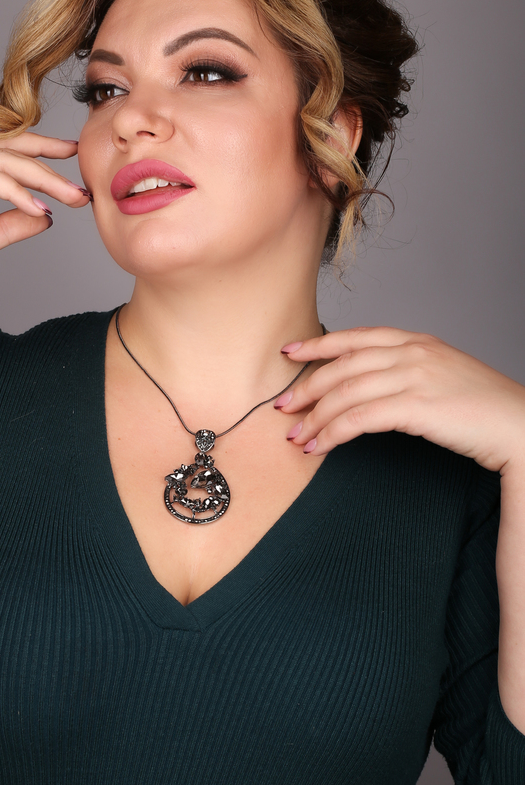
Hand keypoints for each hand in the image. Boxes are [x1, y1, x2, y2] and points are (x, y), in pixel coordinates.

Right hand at [0, 133, 89, 305]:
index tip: (72, 165)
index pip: (5, 157)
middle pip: (8, 151)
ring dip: (39, 178)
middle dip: (49, 161)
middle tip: (82, 175)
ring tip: (69, 196)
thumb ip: (4, 228)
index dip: (40, 157)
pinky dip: (11, 190)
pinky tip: (35, 205)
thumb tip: (42, 216)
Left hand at [275, 326, 524, 473]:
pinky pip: (359, 419)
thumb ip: (407, 370)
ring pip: (345, 393)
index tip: (290, 353)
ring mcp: (413, 376)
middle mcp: (411, 352)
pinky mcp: (415, 406)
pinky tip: (320, 447)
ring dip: (314, 418)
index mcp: (416, 341)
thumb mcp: (442, 374)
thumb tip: (368, 386)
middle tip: (282, 407)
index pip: (354, 337)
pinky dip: (333, 434)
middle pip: (342, 366)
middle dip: (306, 388)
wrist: (518, 426)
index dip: (317, 345)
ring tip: (296, 437)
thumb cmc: (481, 407)